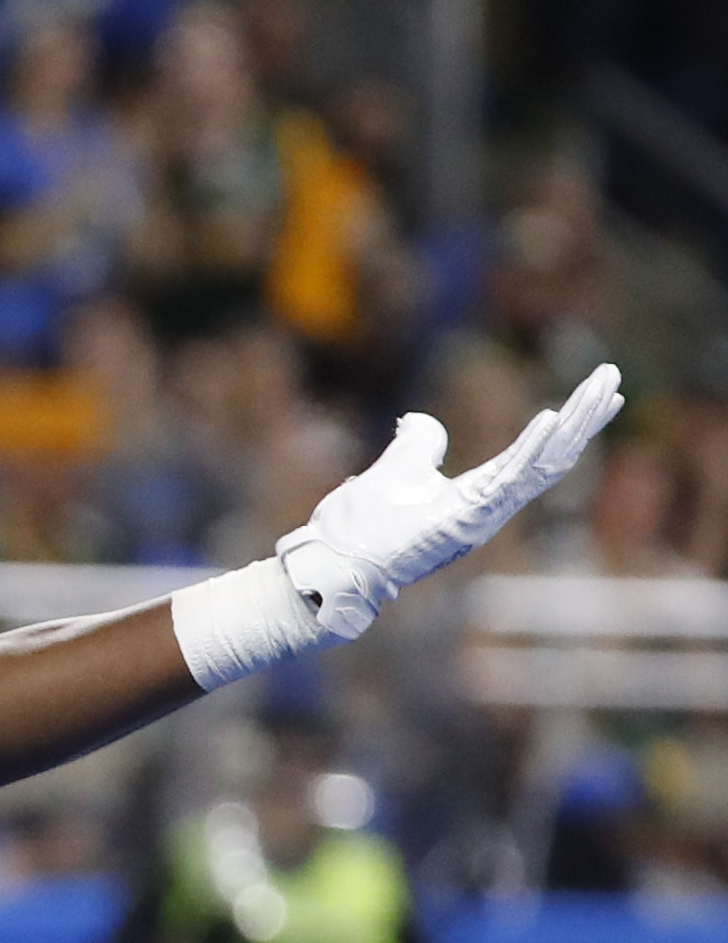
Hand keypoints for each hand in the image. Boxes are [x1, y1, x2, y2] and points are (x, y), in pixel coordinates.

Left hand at [275, 364, 623, 641]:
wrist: (330, 566)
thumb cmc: (358, 529)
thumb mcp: (392, 471)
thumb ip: (417, 445)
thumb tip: (417, 420)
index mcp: (477, 495)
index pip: (535, 454)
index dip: (568, 423)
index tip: (597, 392)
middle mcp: (487, 509)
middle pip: (550, 457)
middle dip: (584, 417)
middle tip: (612, 376)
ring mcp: (479, 518)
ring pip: (540, 467)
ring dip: (573, 425)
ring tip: (600, 389)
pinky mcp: (463, 523)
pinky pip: (507, 482)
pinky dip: (531, 449)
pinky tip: (552, 418)